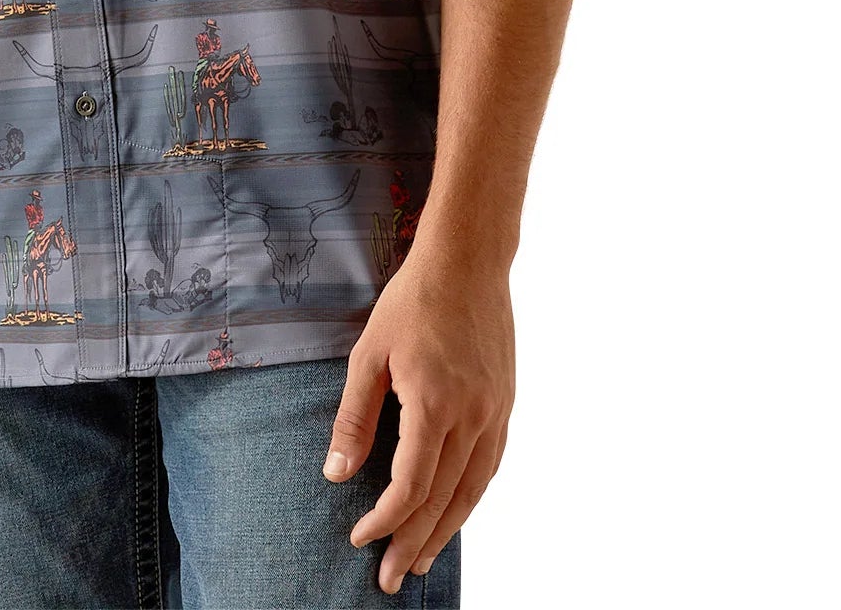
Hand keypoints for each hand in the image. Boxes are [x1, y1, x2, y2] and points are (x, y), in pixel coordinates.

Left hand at [322, 248, 513, 592]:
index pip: (410, 485)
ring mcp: (495, 412)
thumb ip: (354, 418)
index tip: (360, 537)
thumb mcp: (368, 354)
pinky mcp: (505, 405)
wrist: (468, 262)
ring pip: (472, 490)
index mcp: (433, 404)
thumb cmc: (412, 301)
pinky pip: (490, 466)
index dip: (385, 519)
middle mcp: (471, 416)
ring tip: (422, 559)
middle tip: (392, 580)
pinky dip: (471, 497)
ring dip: (446, 530)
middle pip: (443, 499)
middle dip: (414, 543)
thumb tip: (336, 475)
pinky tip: (455, 512)